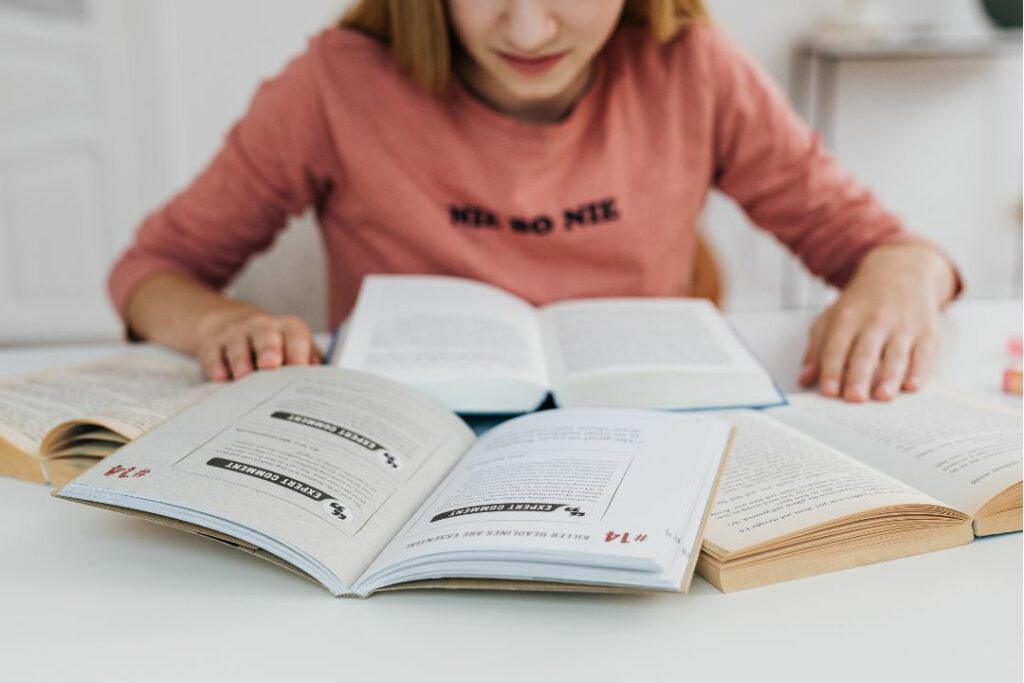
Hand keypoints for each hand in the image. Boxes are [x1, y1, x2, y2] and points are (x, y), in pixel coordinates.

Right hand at [195, 307, 320, 380]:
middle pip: (266, 335)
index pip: (296, 336)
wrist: (230, 325)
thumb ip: (309, 364)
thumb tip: (322, 388)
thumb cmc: (273, 346)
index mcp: (288, 329)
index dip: (298, 352)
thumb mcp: (294, 348)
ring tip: (244, 377)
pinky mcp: (212, 344)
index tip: (299, 369)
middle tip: (271, 364)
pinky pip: (213, 355)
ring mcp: (235, 334)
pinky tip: (220, 378)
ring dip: (241, 362)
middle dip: (269, 349)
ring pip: (238, 345)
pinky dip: (216, 366)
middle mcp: (262, 327)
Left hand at [799, 244, 957, 401]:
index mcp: (848, 318)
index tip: (828, 391)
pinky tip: (912, 386)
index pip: (837, 347)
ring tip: (883, 396)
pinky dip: (919, 371)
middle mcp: (876, 321)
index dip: (832, 369)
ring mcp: (903, 327)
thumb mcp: (832, 317)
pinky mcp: (927, 333)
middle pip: (865, 353)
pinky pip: (923, 354)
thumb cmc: (862, 303)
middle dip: (859, 376)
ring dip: (890, 377)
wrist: (901, 272)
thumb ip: (818, 348)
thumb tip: (804, 378)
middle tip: (854, 398)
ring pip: (896, 355)